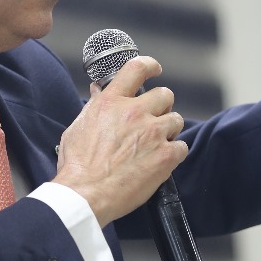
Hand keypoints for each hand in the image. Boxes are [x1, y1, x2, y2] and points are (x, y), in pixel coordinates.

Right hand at [52, 56, 187, 227]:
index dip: (150, 65)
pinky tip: (160, 161)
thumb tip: (100, 92)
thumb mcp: (79, 128)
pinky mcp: (166, 155)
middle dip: (161, 106)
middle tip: (153, 121)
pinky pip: (182, 146)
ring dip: (169, 130)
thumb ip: (95, 107)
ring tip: (155, 145)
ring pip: (176, 119)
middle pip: (165, 95)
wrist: (86, 195)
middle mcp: (135, 112)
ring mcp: (153, 133)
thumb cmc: (78, 166)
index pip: (136, 68)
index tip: (155, 69)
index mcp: (111, 102)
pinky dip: (174, 153)